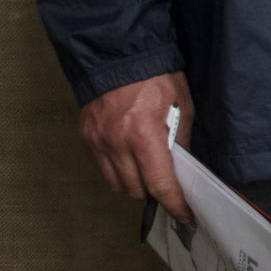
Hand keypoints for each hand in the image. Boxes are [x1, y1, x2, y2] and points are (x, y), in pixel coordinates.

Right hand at [79, 70, 195, 223]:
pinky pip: (102, 169)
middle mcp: (117, 144)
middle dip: (154, 193)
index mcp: (144, 135)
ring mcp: (98, 142)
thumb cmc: (155, 76)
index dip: (174, 204)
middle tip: (167, 185)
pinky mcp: (86, 138)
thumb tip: (183, 167)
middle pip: (135, 190)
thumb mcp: (182, 104)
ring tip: (147, 171)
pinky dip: (117, 172)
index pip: (160, 183)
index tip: (184, 216)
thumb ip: (182, 139)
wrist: (117, 54)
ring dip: (134, 185)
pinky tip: (129, 160)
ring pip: (116, 184)